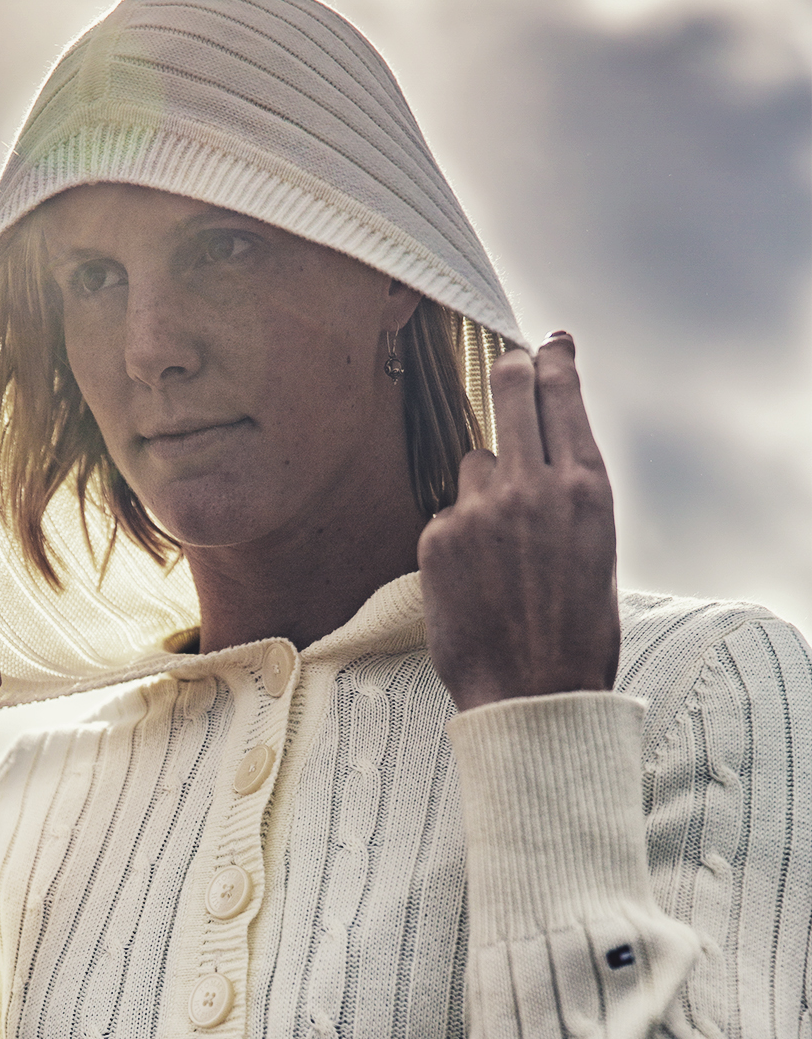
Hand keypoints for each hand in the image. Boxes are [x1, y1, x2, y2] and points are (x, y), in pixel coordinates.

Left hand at [419, 334, 619, 713]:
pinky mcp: (439, 537)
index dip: (552, 360)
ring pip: (475, 462)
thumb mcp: (598, 548)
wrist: (535, 693)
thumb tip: (549, 453)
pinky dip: (458, 537)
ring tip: (501, 549)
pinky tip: (476, 581)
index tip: (548, 345)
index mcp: (586, 486)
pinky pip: (448, 515)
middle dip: (509, 369)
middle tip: (507, 363)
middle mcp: (533, 485)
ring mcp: (481, 508)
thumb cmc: (576, 633)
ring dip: (484, 487)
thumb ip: (571, 493)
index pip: (562, 392)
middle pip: (509, 386)